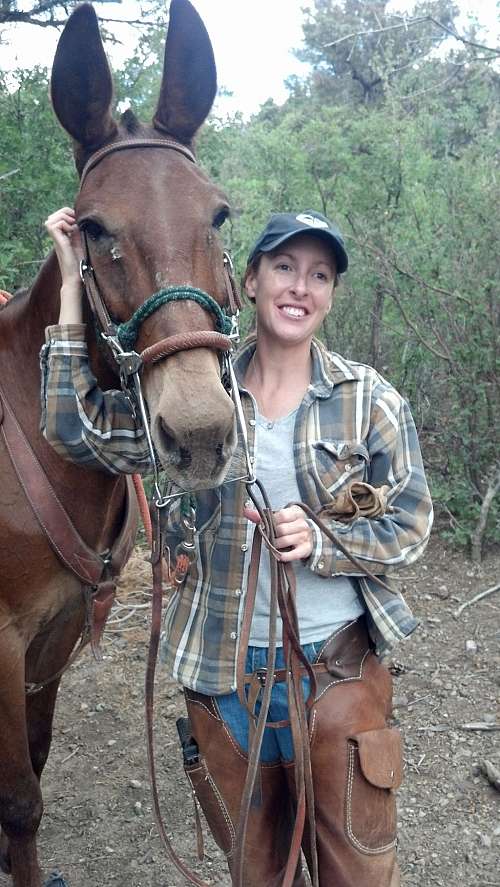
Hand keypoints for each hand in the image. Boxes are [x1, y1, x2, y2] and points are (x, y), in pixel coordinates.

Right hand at [45, 207, 83, 323]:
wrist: (77, 276)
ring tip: (74, 227)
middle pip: (57, 213)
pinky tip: (72, 231)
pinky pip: (54, 225)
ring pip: (53, 218)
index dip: (71, 213)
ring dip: (65, 219)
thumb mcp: (83, 242)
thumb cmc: (82, 263)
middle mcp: (58, 235)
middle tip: (77, 223)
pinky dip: (64, 224)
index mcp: (64, 234)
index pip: (62, 214)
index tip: (80, 221)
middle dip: (67, 213)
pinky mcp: (56, 241)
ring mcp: (56, 238)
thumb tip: (84, 218)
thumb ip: (81, 231)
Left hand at [244, 503, 312, 561]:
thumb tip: (246, 511)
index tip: (267, 524)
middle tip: (267, 537)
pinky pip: (293, 554)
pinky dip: (283, 556)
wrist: (309, 535)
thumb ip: (262, 515)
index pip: (282, 515)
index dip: (271, 521)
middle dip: (271, 535)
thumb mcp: (280, 517)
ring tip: (271, 544)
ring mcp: (305, 537)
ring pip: (285, 541)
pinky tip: (278, 555)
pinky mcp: (305, 549)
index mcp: (296, 513)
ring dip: (274, 545)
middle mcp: (302, 524)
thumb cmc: (290, 525)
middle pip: (281, 529)